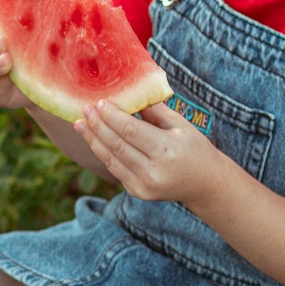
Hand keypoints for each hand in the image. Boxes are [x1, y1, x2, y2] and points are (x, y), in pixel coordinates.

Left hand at [75, 100, 233, 205]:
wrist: (204, 184)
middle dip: (98, 126)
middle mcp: (154, 171)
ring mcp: (144, 185)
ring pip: (111, 159)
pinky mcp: (138, 192)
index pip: (131, 131)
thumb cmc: (193, 148)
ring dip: (93, 140)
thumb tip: (129, 93)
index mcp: (167, 150)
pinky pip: (115, 169)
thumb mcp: (180, 125)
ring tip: (80, 124)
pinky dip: (102, 153)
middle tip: (85, 109)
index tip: (99, 102)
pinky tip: (93, 139)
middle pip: (117, 145)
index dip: (112, 116)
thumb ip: (154, 111)